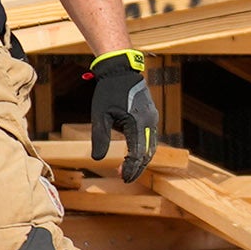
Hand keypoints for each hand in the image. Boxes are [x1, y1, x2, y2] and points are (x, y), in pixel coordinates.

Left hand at [87, 50, 161, 181]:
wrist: (121, 71)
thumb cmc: (108, 92)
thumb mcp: (100, 115)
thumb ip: (100, 138)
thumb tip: (97, 159)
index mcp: (138, 123)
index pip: (137, 153)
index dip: (130, 168)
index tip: (122, 178)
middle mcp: (150, 122)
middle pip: (148, 152)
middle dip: (137, 167)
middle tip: (125, 179)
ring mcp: (153, 118)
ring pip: (151, 145)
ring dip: (141, 159)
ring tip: (129, 169)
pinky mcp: (151, 115)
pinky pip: (151, 136)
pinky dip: (144, 148)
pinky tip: (134, 153)